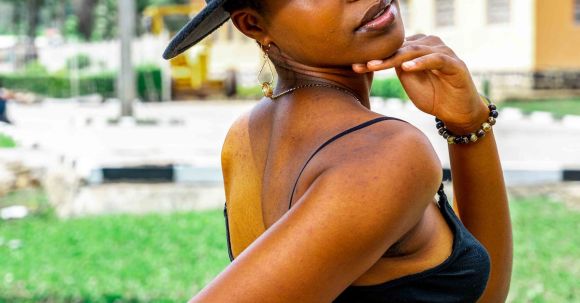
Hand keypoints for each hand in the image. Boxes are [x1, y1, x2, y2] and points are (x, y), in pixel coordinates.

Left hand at [353, 34, 488, 132]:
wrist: (458, 113)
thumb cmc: (433, 97)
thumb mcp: (410, 83)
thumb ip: (398, 69)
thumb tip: (378, 58)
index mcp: (418, 48)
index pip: (393, 49)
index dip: (374, 57)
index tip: (354, 66)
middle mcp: (431, 46)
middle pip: (401, 48)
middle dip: (380, 57)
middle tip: (361, 64)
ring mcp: (444, 53)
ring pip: (415, 51)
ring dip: (395, 58)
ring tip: (377, 65)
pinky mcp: (455, 64)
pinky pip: (436, 59)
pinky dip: (420, 62)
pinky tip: (406, 67)